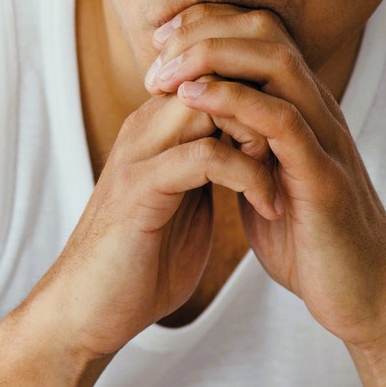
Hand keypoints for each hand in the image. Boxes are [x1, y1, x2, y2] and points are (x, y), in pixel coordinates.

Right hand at [27, 87, 279, 362]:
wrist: (87, 313)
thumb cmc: (139, 266)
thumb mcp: (185, 205)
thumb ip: (209, 171)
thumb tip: (251, 151)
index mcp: (157, 129)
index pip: (214, 73)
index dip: (260, 92)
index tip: (298, 134)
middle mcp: (145, 128)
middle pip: (213, 73)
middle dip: (263, 103)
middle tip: (296, 149)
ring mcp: (139, 153)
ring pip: (210, 103)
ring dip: (259, 134)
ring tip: (287, 174)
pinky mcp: (139, 187)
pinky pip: (205, 156)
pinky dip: (248, 175)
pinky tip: (269, 206)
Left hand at [145, 3, 385, 347]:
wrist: (364, 298)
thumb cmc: (312, 243)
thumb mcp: (266, 182)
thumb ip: (243, 148)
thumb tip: (203, 126)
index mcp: (302, 109)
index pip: (258, 34)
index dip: (208, 24)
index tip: (159, 38)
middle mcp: (318, 111)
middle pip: (266, 32)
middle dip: (205, 27)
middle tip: (156, 46)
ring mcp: (325, 139)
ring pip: (277, 62)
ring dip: (214, 56)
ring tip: (166, 70)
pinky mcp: (324, 177)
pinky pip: (282, 121)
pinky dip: (235, 101)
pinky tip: (195, 100)